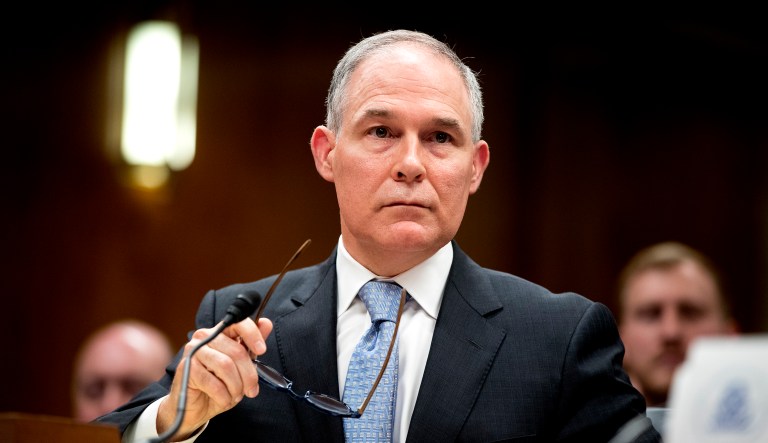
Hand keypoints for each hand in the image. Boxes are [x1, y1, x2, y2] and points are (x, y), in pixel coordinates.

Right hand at [157, 317, 272, 440]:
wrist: (196, 407)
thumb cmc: (218, 385)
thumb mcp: (240, 366)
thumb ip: (251, 346)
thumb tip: (266, 323)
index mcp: (220, 332)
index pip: (239, 323)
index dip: (253, 335)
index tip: (262, 350)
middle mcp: (205, 336)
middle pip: (236, 352)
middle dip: (249, 375)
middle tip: (252, 390)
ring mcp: (193, 350)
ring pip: (226, 366)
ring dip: (236, 387)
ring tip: (236, 395)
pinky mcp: (186, 368)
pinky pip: (213, 383)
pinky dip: (224, 396)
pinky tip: (223, 399)